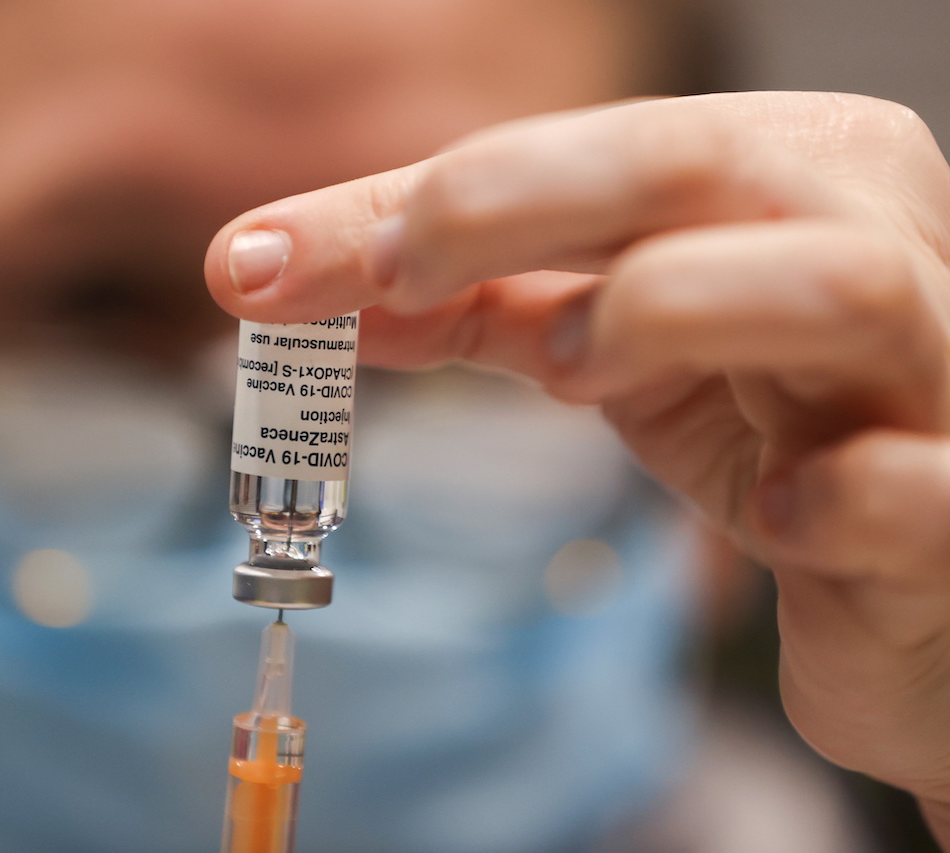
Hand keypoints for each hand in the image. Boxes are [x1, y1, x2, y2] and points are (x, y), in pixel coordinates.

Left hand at [205, 91, 949, 839]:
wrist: (909, 579)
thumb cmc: (768, 426)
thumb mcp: (608, 343)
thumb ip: (469, 300)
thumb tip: (288, 277)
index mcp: (783, 176)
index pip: (594, 150)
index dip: (442, 194)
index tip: (276, 261)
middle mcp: (871, 241)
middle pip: (709, 164)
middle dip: (528, 199)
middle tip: (398, 267)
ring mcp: (935, 375)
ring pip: (844, 288)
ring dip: (677, 308)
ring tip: (570, 363)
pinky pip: (918, 487)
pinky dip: (839, 491)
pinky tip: (775, 514)